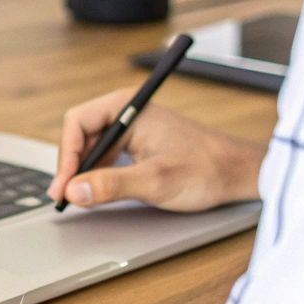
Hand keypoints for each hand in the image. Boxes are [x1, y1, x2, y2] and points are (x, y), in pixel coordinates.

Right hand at [47, 88, 265, 211]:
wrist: (238, 174)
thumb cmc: (206, 169)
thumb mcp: (155, 181)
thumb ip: (111, 185)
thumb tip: (74, 192)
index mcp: (128, 107)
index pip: (76, 124)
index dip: (66, 156)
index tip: (64, 186)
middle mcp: (126, 111)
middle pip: (80, 135)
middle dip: (71, 166)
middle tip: (65, 196)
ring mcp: (131, 126)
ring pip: (90, 146)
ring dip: (82, 171)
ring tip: (78, 196)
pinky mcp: (137, 142)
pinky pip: (105, 154)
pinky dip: (97, 173)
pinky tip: (97, 190)